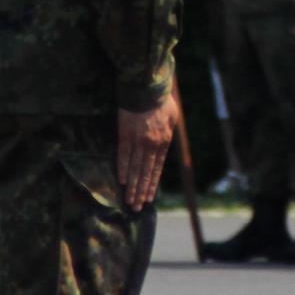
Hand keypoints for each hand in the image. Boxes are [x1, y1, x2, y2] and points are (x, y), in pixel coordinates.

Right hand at [116, 98, 176, 213]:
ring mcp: (138, 141)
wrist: (147, 86)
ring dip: (132, 186)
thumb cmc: (161, 100)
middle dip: (141, 192)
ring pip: (134, 169)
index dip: (152, 185)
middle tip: (137, 207)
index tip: (149, 198)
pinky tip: (121, 181)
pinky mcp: (125, 135)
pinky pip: (123, 156)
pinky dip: (122, 170)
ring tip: (129, 200)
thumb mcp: (173, 117)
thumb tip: (165, 143)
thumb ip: (168, 133)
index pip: (157, 169)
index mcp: (164, 142)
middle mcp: (152, 145)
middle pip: (145, 173)